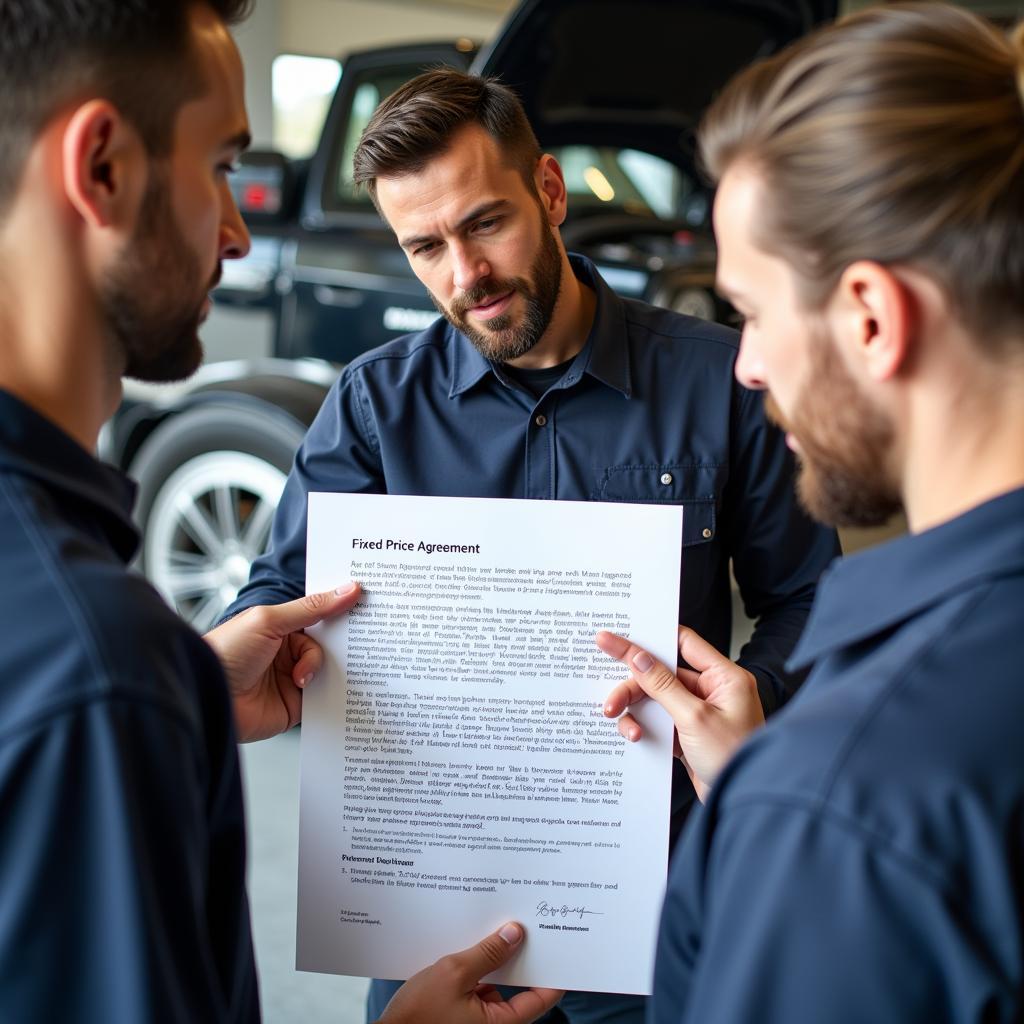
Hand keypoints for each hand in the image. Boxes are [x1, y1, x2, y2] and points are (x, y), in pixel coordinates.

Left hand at [204, 583, 360, 741]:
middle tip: (354, 640)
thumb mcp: (270, 620)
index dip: (340, 610)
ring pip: (328, 670)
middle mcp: (287, 651)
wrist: (207, 697)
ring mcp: (292, 679)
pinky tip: (319, 691)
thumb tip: (347, 589)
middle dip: (339, 643)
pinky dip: (327, 695)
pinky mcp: (295, 706)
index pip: (319, 615)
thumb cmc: (226, 653)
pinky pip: (323, 698)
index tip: (365, 603)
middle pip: (328, 644)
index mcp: (280, 626)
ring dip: (324, 671)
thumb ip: (312, 607)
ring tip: (303, 676)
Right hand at [376, 922, 561, 1023]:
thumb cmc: (417, 1016)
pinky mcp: (463, 1014)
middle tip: (529, 927)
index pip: (540, 999)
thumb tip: (514, 934)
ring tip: (500, 929)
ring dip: (498, 960)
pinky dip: (481, 968)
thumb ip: (486, 953)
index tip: (562, 948)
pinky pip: (482, 987)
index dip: (554, 973)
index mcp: (500, 1023)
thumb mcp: (454, 974)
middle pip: (521, 989)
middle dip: (522, 957)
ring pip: (500, 985)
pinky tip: (475, 945)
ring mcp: (479, 1020)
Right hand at [596, 626, 764, 800]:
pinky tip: (634, 736)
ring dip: (634, 708)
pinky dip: (643, 725)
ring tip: (617, 719)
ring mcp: (699, 713)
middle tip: (610, 698)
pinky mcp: (688, 735)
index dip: (649, 639)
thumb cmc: (734, 758)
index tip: (616, 637)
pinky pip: (658, 721)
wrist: (741, 805)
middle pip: (662, 674)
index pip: (682, 643)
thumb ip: (664, 685)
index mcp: (724, 678)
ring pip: (655, 699)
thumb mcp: (695, 718)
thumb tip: (640, 657)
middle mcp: (712, 691)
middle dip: (633, 685)